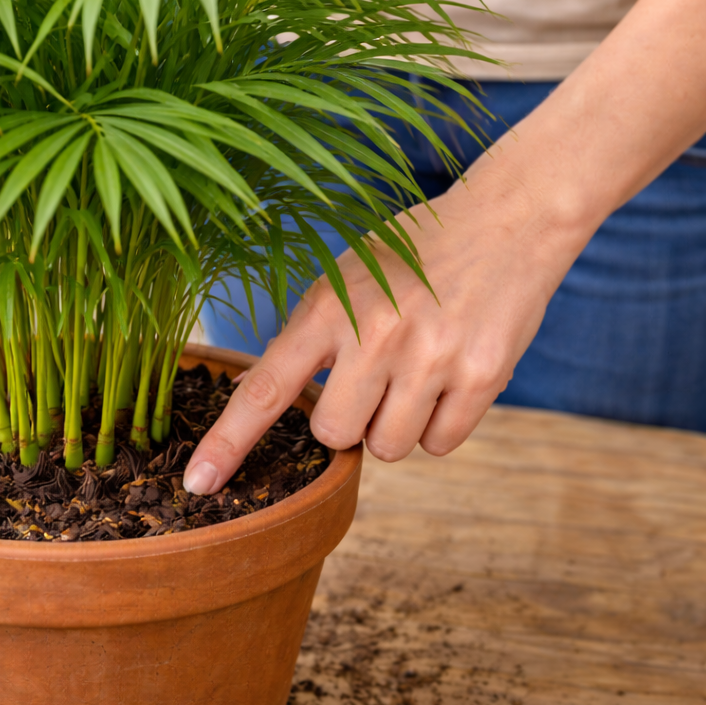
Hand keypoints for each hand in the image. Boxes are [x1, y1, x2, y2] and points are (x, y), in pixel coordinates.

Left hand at [182, 162, 582, 494]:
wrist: (507, 222)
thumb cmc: (413, 254)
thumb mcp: (345, 278)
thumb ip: (308, 337)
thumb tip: (265, 396)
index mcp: (329, 308)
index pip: (265, 389)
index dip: (228, 441)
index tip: (198, 482)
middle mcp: (376, 335)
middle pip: (334, 435)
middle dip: (347, 421)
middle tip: (372, 378)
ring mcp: (431, 358)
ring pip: (389, 448)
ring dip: (395, 425)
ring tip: (415, 372)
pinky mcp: (482, 377)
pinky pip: (441, 444)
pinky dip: (439, 425)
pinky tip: (449, 378)